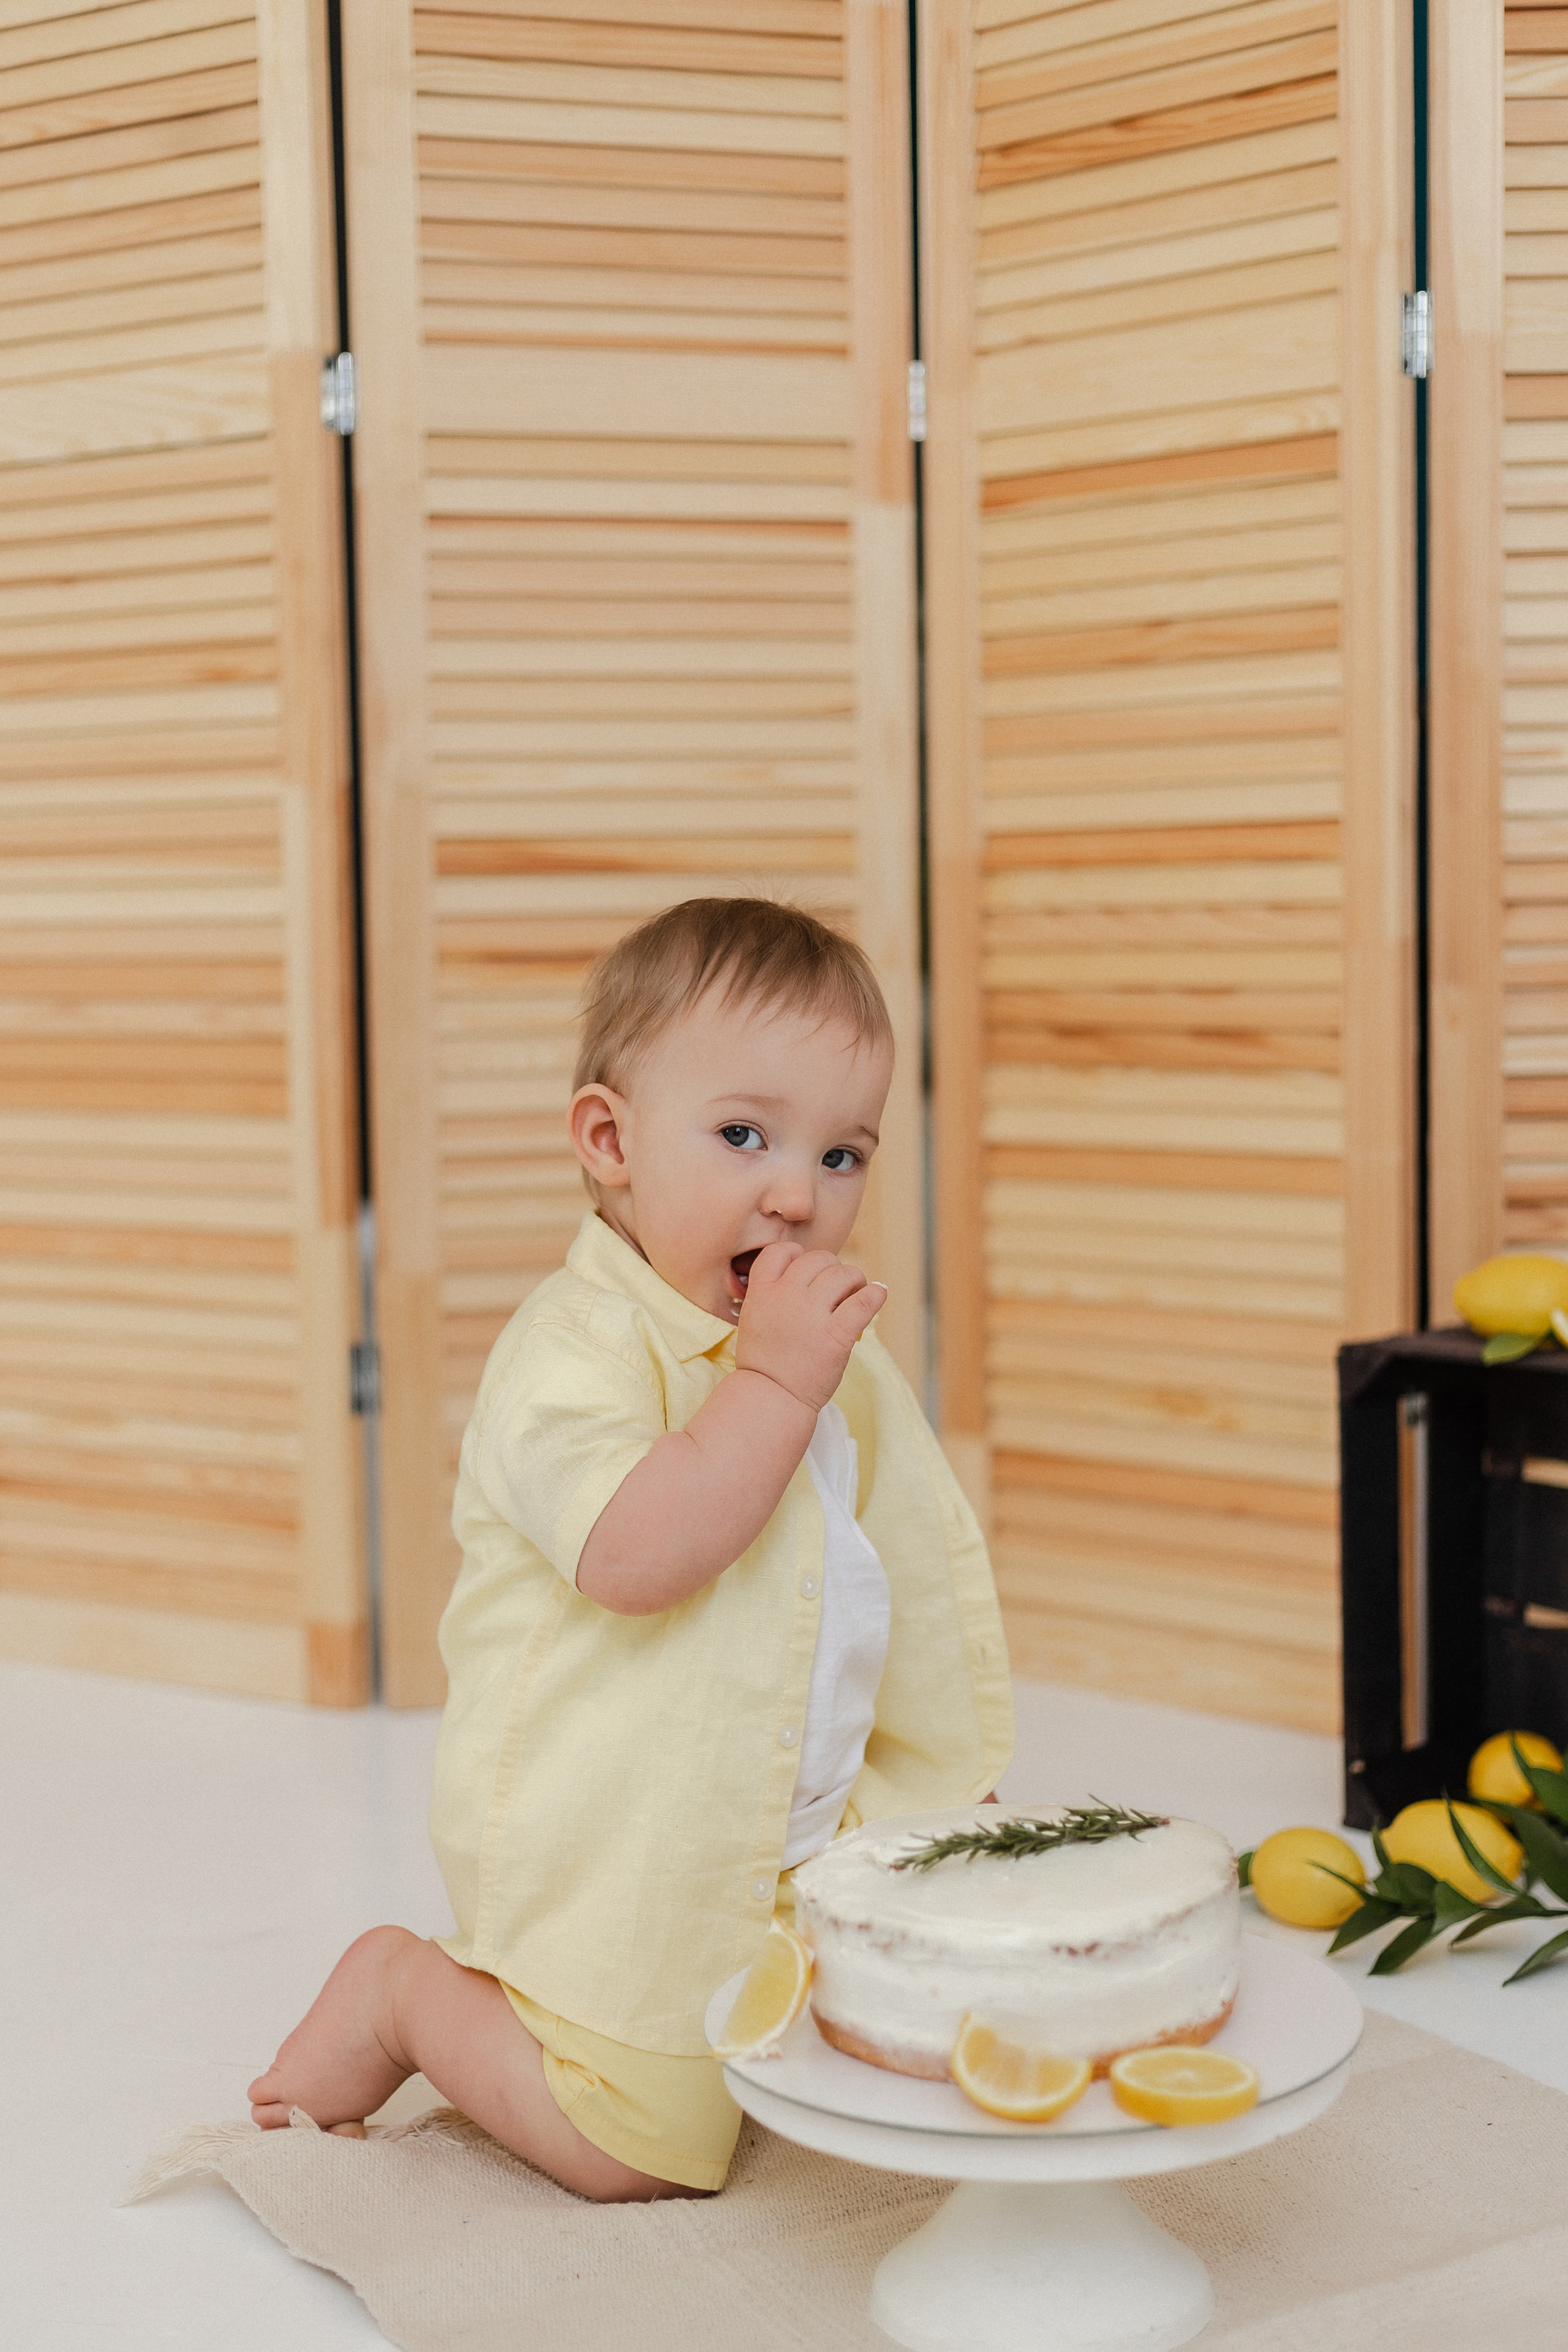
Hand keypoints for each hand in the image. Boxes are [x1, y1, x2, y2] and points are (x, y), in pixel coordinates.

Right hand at [734, 1242, 885, 1411]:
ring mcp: (811, 1315)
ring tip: (856, 1294)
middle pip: (817, 1259)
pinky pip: (864, 1302)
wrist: (771, 1398)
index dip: (798, 1255)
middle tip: (838, 1288)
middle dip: (832, 1268)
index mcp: (762, 1292)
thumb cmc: (766, 1363)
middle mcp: (785, 1297)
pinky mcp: (836, 1335)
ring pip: (843, 1274)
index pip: (781, 1251)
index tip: (807, 1271)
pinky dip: (876, 1294)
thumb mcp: (755, 1319)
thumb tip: (811, 1279)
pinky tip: (877, 1295)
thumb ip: (775, 1295)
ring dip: (854, 1280)